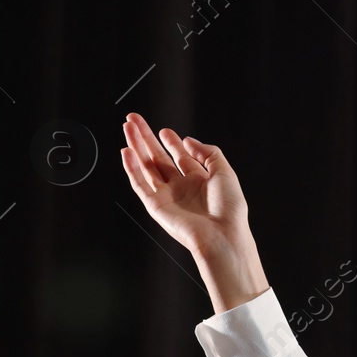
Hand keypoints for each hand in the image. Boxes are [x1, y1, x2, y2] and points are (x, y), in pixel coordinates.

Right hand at [120, 111, 251, 257]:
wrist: (222, 236)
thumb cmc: (229, 210)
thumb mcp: (225, 172)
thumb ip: (209, 152)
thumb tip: (188, 140)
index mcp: (200, 182)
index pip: (181, 157)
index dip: (172, 142)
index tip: (164, 130)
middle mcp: (182, 189)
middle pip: (159, 158)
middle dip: (146, 138)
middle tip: (135, 121)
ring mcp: (167, 197)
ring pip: (146, 167)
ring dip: (136, 147)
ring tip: (128, 128)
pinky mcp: (156, 206)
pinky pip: (140, 184)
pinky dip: (131, 168)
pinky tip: (127, 152)